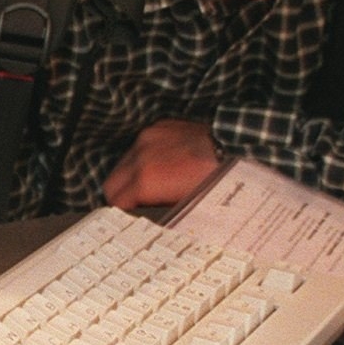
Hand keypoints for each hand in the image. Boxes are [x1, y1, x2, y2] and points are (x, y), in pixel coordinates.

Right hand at [102, 119, 221, 209]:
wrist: (232, 146)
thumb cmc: (213, 180)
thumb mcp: (185, 205)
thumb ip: (156, 211)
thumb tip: (143, 217)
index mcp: (146, 180)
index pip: (115, 201)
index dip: (122, 212)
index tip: (129, 216)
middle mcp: (140, 157)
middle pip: (111, 183)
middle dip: (120, 196)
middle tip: (134, 204)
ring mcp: (147, 139)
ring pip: (122, 163)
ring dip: (130, 176)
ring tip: (150, 184)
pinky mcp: (156, 128)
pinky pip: (138, 147)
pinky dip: (143, 158)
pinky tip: (160, 164)